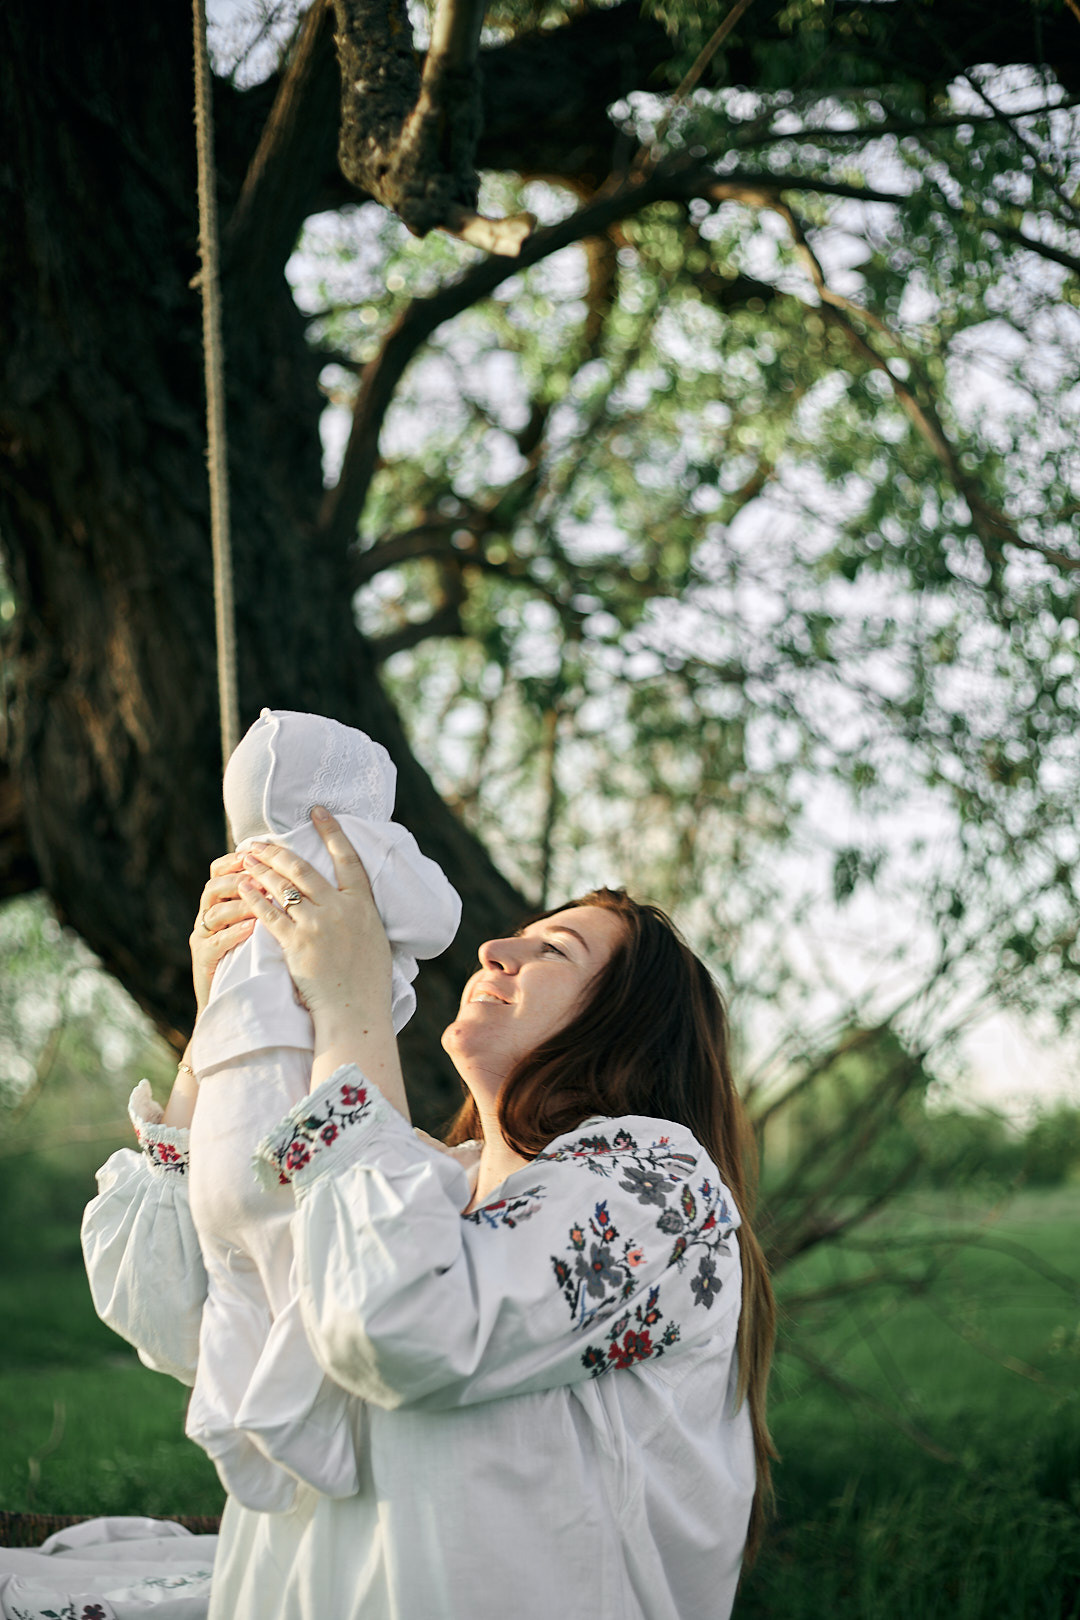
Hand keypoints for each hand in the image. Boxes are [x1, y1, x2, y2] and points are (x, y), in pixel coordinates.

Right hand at [190, 852, 256, 1013]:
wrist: (236, 1000)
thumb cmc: (254, 957)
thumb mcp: (259, 923)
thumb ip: (266, 899)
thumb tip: (292, 871)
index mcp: (220, 902)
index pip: (219, 871)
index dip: (235, 860)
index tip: (256, 852)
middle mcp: (207, 916)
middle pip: (213, 888)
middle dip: (238, 880)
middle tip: (262, 878)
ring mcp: (202, 938)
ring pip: (213, 914)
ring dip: (239, 906)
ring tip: (261, 904)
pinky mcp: (204, 959)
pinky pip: (215, 942)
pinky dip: (234, 933)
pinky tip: (253, 928)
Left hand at [237, 808, 391, 1024]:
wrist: (356, 1011)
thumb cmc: (369, 981)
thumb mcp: (376, 938)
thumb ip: (361, 915)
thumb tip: (354, 901)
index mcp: (363, 905)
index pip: (347, 858)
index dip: (332, 831)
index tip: (317, 811)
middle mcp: (340, 909)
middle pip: (303, 868)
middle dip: (277, 851)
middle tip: (260, 841)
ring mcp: (317, 925)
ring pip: (282, 887)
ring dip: (261, 869)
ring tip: (245, 858)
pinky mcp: (296, 943)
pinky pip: (269, 914)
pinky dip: (254, 897)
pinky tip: (243, 886)